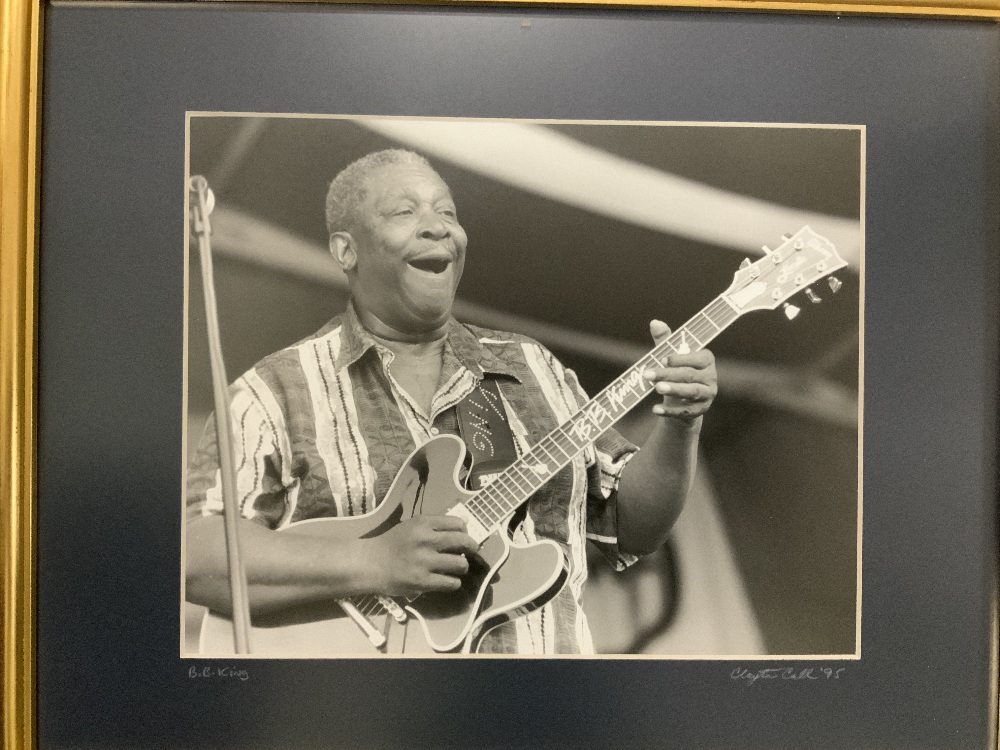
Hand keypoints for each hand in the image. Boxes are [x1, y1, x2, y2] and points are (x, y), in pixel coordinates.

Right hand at [361, 515, 478, 596]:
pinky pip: (451, 583)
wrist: (371, 563)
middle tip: (471, 553)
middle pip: (463, 542)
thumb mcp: (412, 526)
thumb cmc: (393, 543)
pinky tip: (447, 581)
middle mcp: (426, 540)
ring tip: (456, 568)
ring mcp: (425, 562)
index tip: (463, 537)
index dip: (465, 531)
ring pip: (461, 564)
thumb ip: (435, 526)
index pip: (458, 523)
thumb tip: (465, 525)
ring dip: (462, 567)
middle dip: (472, 548)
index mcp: (423, 523)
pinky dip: (453, 583)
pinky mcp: (422, 581)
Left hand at [642, 319, 717, 422]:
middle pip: (689, 375)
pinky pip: (686, 411)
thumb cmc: (676, 372)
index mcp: (706, 360)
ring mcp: (708, 395)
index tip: (661, 359)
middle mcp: (711, 377)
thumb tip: (654, 322)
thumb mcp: (670, 357)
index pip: (696, 358)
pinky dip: (670, 411)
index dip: (679, 359)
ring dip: (674, 390)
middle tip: (648, 374)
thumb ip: (664, 340)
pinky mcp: (701, 410)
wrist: (680, 401)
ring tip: (656, 388)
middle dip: (668, 374)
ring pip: (691, 392)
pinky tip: (655, 409)